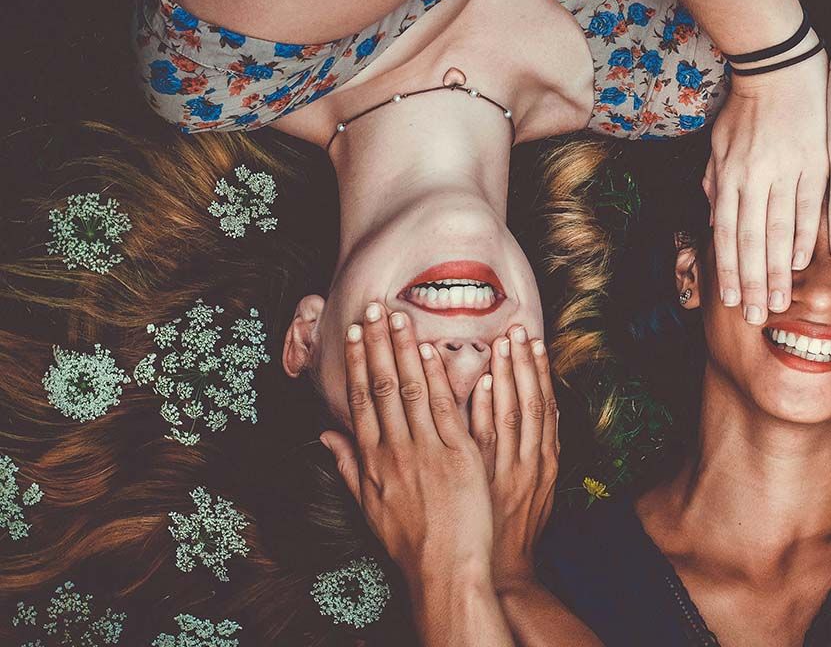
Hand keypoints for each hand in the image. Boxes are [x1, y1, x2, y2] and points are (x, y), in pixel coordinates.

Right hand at [320, 303, 493, 584]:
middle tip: (373, 308)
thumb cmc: (408, 540)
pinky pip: (445, 408)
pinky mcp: (459, 454)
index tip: (355, 333)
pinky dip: (437, 377)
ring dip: (405, 349)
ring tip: (399, 316)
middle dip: (377, 344)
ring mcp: (427, 449)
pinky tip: (431, 350)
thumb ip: (348, 465)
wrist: (444, 567)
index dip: (357, 363)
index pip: (361, 399)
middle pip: (382, 386)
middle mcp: (396, 449)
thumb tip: (326, 434)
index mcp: (373, 459)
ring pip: (412, 389)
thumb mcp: (368, 505)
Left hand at [476, 325, 559, 592]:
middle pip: (531, 403)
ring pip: (511, 415)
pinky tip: (478, 384)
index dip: (539, 372)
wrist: (498, 571)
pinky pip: (485, 440)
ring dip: (506, 377)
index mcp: (545, 461)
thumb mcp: (536, 487)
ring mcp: (508, 471)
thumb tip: (538, 410)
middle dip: (524, 364)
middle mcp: (531, 462)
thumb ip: (536, 448)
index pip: (544, 406)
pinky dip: (483, 411)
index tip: (534, 341)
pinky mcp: (484, 482)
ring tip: (501, 343)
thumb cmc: (512, 528)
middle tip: (517, 329)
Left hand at [704, 44, 828, 324]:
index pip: (726, 234)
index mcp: (729, 176)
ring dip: (779, 270)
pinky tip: (803, 263)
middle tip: (756, 316)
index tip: (731, 300)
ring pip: (779, 231)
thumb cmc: (745, 109)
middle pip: (751, 241)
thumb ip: (716, 184)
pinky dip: (805, 236)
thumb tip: (714, 222)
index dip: (728, 270)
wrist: (779, 68)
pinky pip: (809, 207)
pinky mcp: (813, 163)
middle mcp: (753, 178)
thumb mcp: (719, 146)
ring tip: (780, 301)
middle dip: (753, 282)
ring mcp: (785, 171)